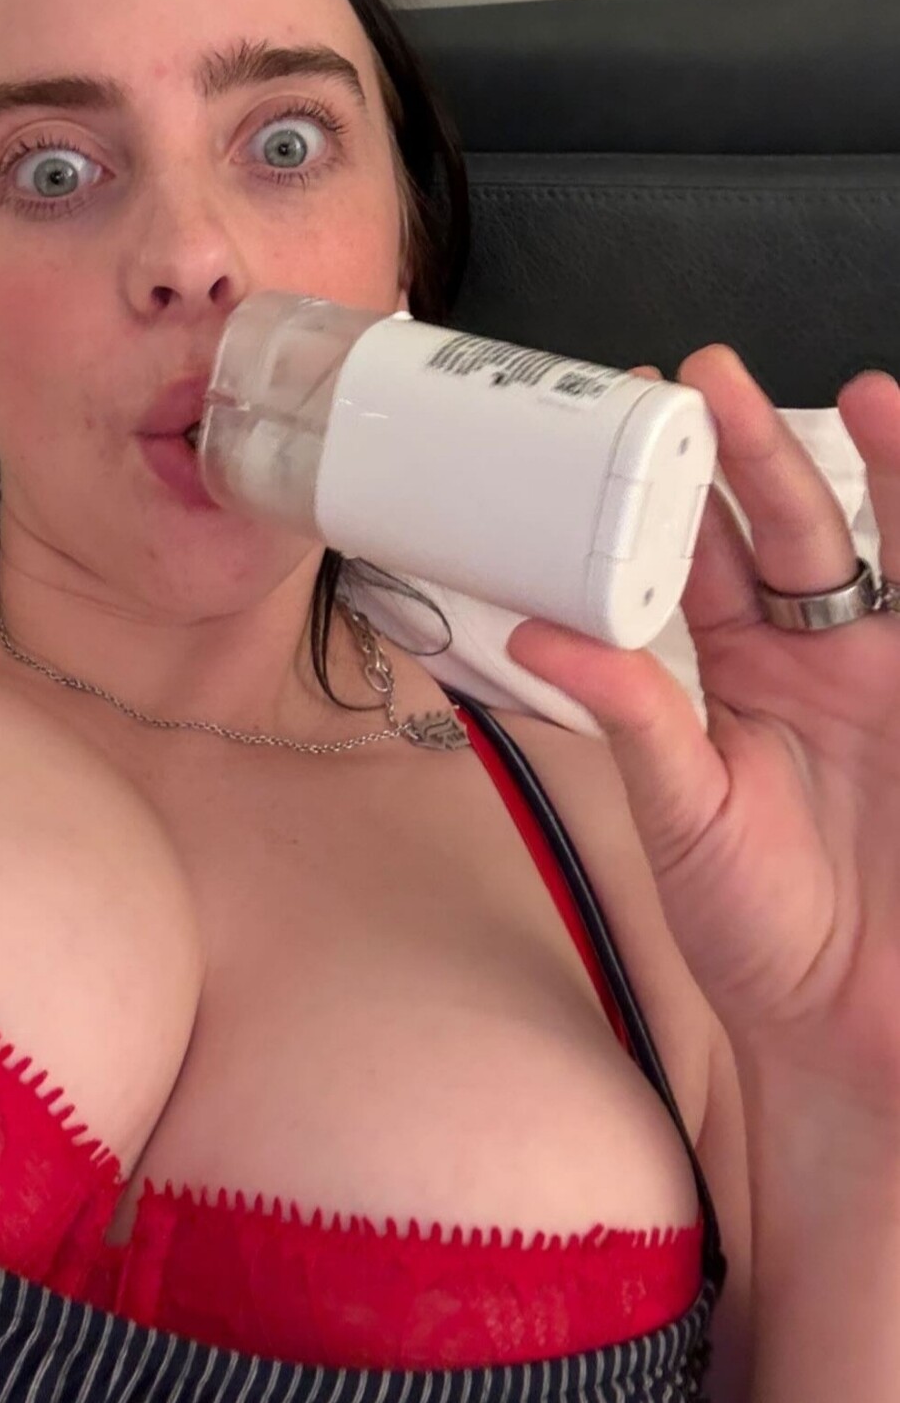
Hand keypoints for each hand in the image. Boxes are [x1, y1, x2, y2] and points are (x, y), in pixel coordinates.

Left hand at [504, 346, 899, 1118]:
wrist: (852, 1025)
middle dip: (749, 450)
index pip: (698, 554)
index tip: (625, 412)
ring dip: (876, 472)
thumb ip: (629, 718)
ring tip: (866, 399)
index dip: (667, 486)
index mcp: (737, 671)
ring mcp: (891, 671)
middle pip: (785, 527)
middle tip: (709, 378)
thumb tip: (537, 637)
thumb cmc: (757, 926)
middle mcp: (815, 654)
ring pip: (885, 547)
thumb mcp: (679, 814)